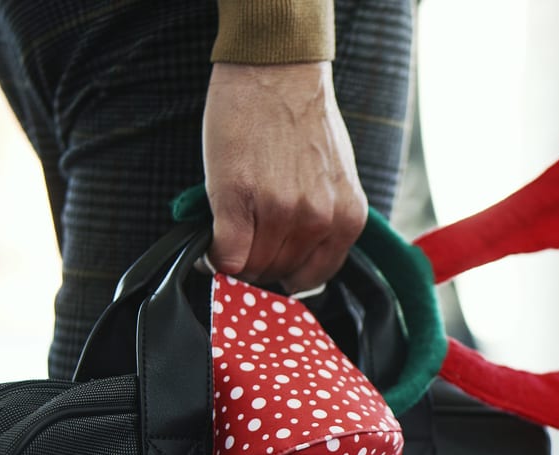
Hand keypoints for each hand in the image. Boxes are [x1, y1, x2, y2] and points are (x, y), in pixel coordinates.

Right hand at [203, 62, 366, 291]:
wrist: (278, 73)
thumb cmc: (302, 122)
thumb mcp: (333, 180)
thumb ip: (324, 221)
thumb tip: (295, 262)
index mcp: (347, 218)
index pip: (312, 277)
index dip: (286, 274)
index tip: (270, 266)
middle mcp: (319, 220)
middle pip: (278, 274)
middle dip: (259, 264)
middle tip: (246, 241)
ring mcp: (279, 212)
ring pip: (251, 268)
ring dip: (236, 259)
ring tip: (231, 233)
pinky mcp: (238, 201)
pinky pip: (225, 255)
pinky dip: (214, 256)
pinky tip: (211, 243)